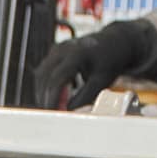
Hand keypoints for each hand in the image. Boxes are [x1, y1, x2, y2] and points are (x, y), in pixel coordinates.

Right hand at [32, 20, 156, 109]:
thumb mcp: (100, 83)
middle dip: (45, 97)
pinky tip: (59, 96)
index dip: (52, 99)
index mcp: (77, 54)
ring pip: (41, 75)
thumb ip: (83, 98)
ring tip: (56, 106)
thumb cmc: (110, 63)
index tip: (52, 114)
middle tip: (52, 114)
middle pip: (44, 77)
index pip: (56, 79)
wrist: (115, 43)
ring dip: (44, 92)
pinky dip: (47, 86)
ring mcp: (57, 49)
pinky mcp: (55, 53)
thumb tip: (66, 113)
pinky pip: (45, 71)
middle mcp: (63, 48)